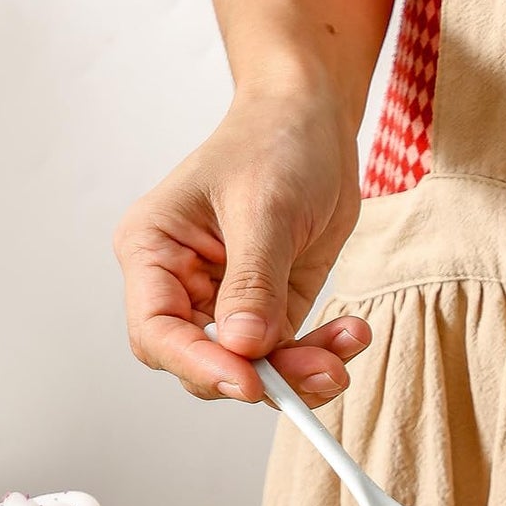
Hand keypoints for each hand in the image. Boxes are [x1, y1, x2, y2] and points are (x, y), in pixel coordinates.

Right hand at [114, 85, 369, 405]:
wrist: (314, 122)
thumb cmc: (274, 144)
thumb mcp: (265, 209)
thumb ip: (253, 281)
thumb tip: (243, 346)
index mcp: (153, 250)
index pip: (156, 332)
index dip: (199, 365)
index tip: (249, 383)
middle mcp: (182, 284)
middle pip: (205, 362)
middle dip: (262, 375)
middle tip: (320, 369)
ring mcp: (227, 302)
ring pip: (252, 367)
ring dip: (301, 371)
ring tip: (346, 349)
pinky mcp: (271, 309)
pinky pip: (289, 353)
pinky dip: (322, 354)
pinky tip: (352, 333)